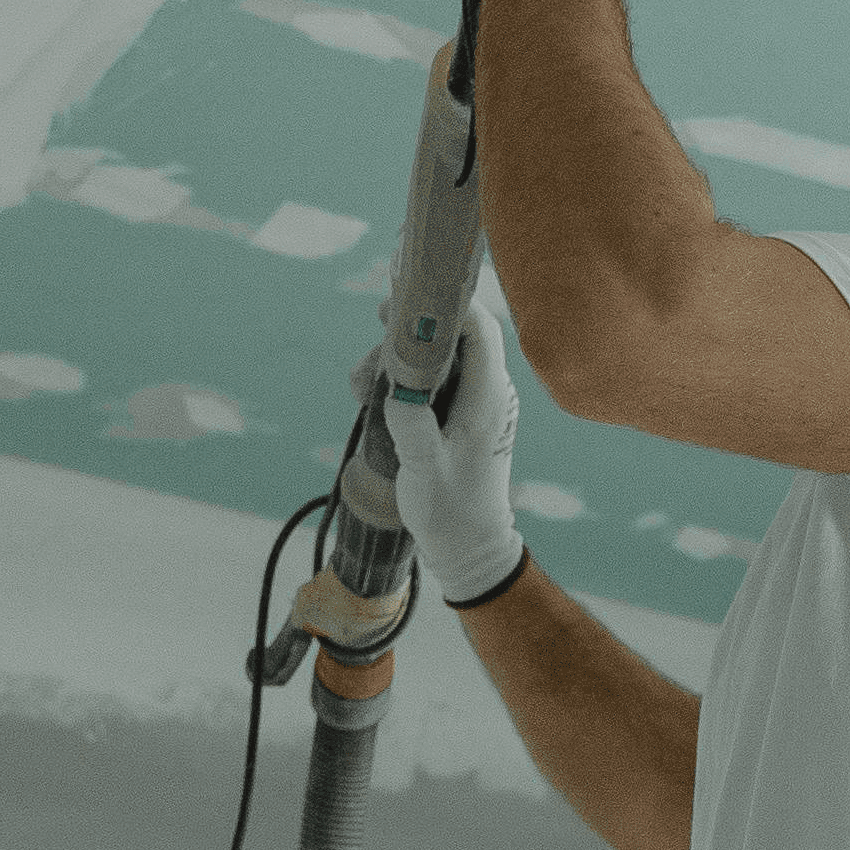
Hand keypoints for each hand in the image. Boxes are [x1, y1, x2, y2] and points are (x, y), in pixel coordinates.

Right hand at [378, 304, 527, 607]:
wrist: (469, 548)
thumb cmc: (452, 511)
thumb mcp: (425, 469)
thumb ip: (412, 426)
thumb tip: (396, 387)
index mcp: (488, 397)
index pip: (479, 329)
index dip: (446, 303)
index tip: (403, 301)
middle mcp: (487, 392)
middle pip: (451, 336)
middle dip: (407, 334)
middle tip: (373, 338)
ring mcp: (474, 403)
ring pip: (436, 358)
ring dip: (397, 362)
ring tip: (360, 387)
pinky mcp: (459, 416)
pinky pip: (431, 382)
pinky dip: (401, 382)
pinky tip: (371, 399)